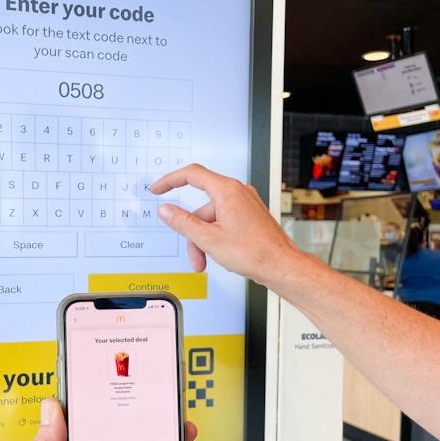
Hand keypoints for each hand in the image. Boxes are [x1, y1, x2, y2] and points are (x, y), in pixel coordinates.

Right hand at [150, 163, 299, 286]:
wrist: (281, 265)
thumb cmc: (255, 252)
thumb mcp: (208, 238)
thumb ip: (183, 222)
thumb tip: (166, 210)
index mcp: (227, 191)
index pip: (192, 175)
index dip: (170, 180)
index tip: (158, 189)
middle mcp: (238, 192)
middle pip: (202, 207)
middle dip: (193, 232)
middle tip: (195, 254)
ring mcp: (246, 204)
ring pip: (212, 218)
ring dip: (205, 240)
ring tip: (209, 260)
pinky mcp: (250, 216)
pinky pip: (224, 221)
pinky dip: (217, 237)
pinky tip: (222, 253)